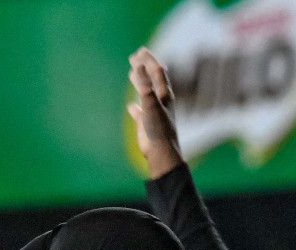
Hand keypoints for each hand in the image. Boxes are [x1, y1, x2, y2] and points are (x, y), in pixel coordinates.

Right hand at [127, 48, 183, 178]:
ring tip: (131, 74)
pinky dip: (135, 107)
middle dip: (144, 67)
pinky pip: (140, 112)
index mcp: (164, 94)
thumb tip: (139, 65)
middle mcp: (160, 101)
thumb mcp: (151, 102)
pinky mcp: (146, 124)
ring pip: (146, 93)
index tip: (140, 50)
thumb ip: (145, 84)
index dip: (149, 60)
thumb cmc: (158, 128)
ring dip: (139, 82)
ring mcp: (153, 112)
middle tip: (134, 56)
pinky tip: (130, 106)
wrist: (161, 152)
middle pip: (152, 80)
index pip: (157, 71)